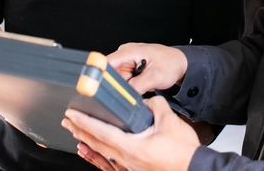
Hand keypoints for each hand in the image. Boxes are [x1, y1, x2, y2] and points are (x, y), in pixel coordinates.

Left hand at [62, 96, 199, 170]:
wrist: (195, 170)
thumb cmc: (183, 153)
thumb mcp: (170, 121)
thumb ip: (156, 105)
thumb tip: (148, 100)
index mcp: (131, 147)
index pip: (100, 131)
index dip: (84, 122)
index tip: (72, 114)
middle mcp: (125, 160)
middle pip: (96, 144)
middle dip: (80, 131)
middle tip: (68, 122)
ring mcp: (128, 168)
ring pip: (101, 156)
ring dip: (87, 144)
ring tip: (76, 137)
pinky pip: (110, 165)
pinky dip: (98, 159)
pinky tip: (94, 154)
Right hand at [108, 43, 187, 94]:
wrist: (180, 63)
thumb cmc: (171, 64)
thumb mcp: (155, 77)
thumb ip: (137, 86)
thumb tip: (124, 94)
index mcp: (129, 51)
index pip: (106, 63)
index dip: (101, 76)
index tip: (102, 88)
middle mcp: (125, 54)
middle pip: (111, 73)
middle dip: (119, 85)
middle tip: (134, 88)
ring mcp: (127, 61)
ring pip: (117, 79)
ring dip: (126, 86)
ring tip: (142, 84)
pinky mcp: (130, 68)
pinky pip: (124, 80)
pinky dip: (130, 85)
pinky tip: (140, 84)